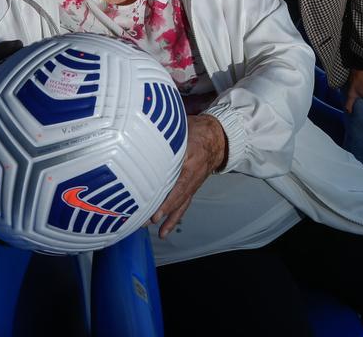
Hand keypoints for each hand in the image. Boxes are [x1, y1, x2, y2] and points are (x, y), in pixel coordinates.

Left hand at [151, 114, 227, 237]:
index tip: (155, 203)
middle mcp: (193, 174)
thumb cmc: (198, 131)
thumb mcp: (184, 129)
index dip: (168, 192)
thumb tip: (143, 137)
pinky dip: (175, 218)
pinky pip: (184, 205)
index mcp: (191, 158)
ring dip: (169, 218)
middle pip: (178, 194)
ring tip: (159, 233)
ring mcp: (193, 183)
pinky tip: (165, 230)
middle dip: (165, 209)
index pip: (178, 177)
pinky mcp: (192, 187)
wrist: (219, 138)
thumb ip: (167, 136)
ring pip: (182, 203)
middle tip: (149, 220)